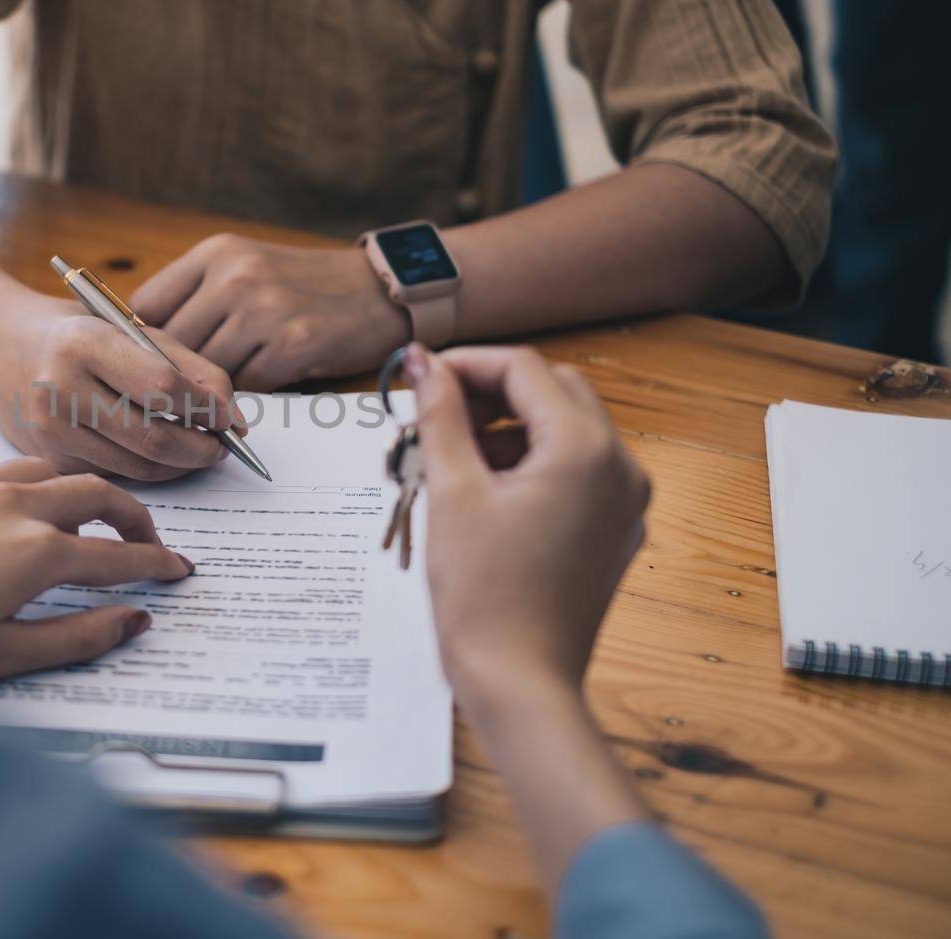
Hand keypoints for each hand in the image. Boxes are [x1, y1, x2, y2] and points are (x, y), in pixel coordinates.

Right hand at [0, 296, 243, 480]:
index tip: (231, 417)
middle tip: (221, 447)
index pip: (162, 385)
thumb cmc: (78, 333)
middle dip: (200, 448)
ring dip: (178, 465)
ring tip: (197, 450)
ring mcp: (51, 430)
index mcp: (84, 343)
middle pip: (152, 437)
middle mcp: (60, 388)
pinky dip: (147, 469)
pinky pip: (116, 474)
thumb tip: (233, 416)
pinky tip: (157, 453)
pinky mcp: (50, 460)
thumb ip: (186, 365)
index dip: (207, 406)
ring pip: (138, 466)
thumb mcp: (130, 328)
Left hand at [0, 458, 192, 682]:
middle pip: (98, 494)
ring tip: (91, 519)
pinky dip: (33, 485)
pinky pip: (4, 469)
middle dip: (133, 516)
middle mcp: (11, 508)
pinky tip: (24, 511)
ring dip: (83, 491)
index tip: (178, 570)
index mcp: (35, 555)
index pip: (120, 556)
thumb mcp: (2, 657)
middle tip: (147, 540)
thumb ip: (78, 637)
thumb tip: (132, 622)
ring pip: (52, 470)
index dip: (157, 563)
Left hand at [131, 235, 409, 389]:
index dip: (142, 343)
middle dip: (175, 375)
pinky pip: (245, 387)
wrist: (378, 290)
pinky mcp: (292, 345)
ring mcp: (265, 310)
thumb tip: (136, 346)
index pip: (146, 307)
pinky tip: (260, 384)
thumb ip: (195, 297)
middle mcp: (236, 276)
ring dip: (211, 388)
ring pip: (206, 371)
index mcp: (217, 254)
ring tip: (222, 391)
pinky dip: (247, 394)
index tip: (148, 364)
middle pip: (172, 345)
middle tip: (182, 392)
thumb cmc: (302, 287)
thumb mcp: (245, 268)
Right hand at [409, 345, 650, 706]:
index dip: (466, 364)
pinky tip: (483, 490)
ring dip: (510, 428)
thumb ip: (439, 415)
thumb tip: (423, 363)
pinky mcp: (616, 531)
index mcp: (584, 449)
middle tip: (434, 413)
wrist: (519, 682)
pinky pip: (577, 471)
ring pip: (567, 429)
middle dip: (491, 392)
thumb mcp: (452, 492)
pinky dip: (532, 463)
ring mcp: (625, 502)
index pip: (524, 370)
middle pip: (553, 391)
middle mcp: (620, 467)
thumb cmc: (483, 595)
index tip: (421, 376)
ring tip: (450, 457)